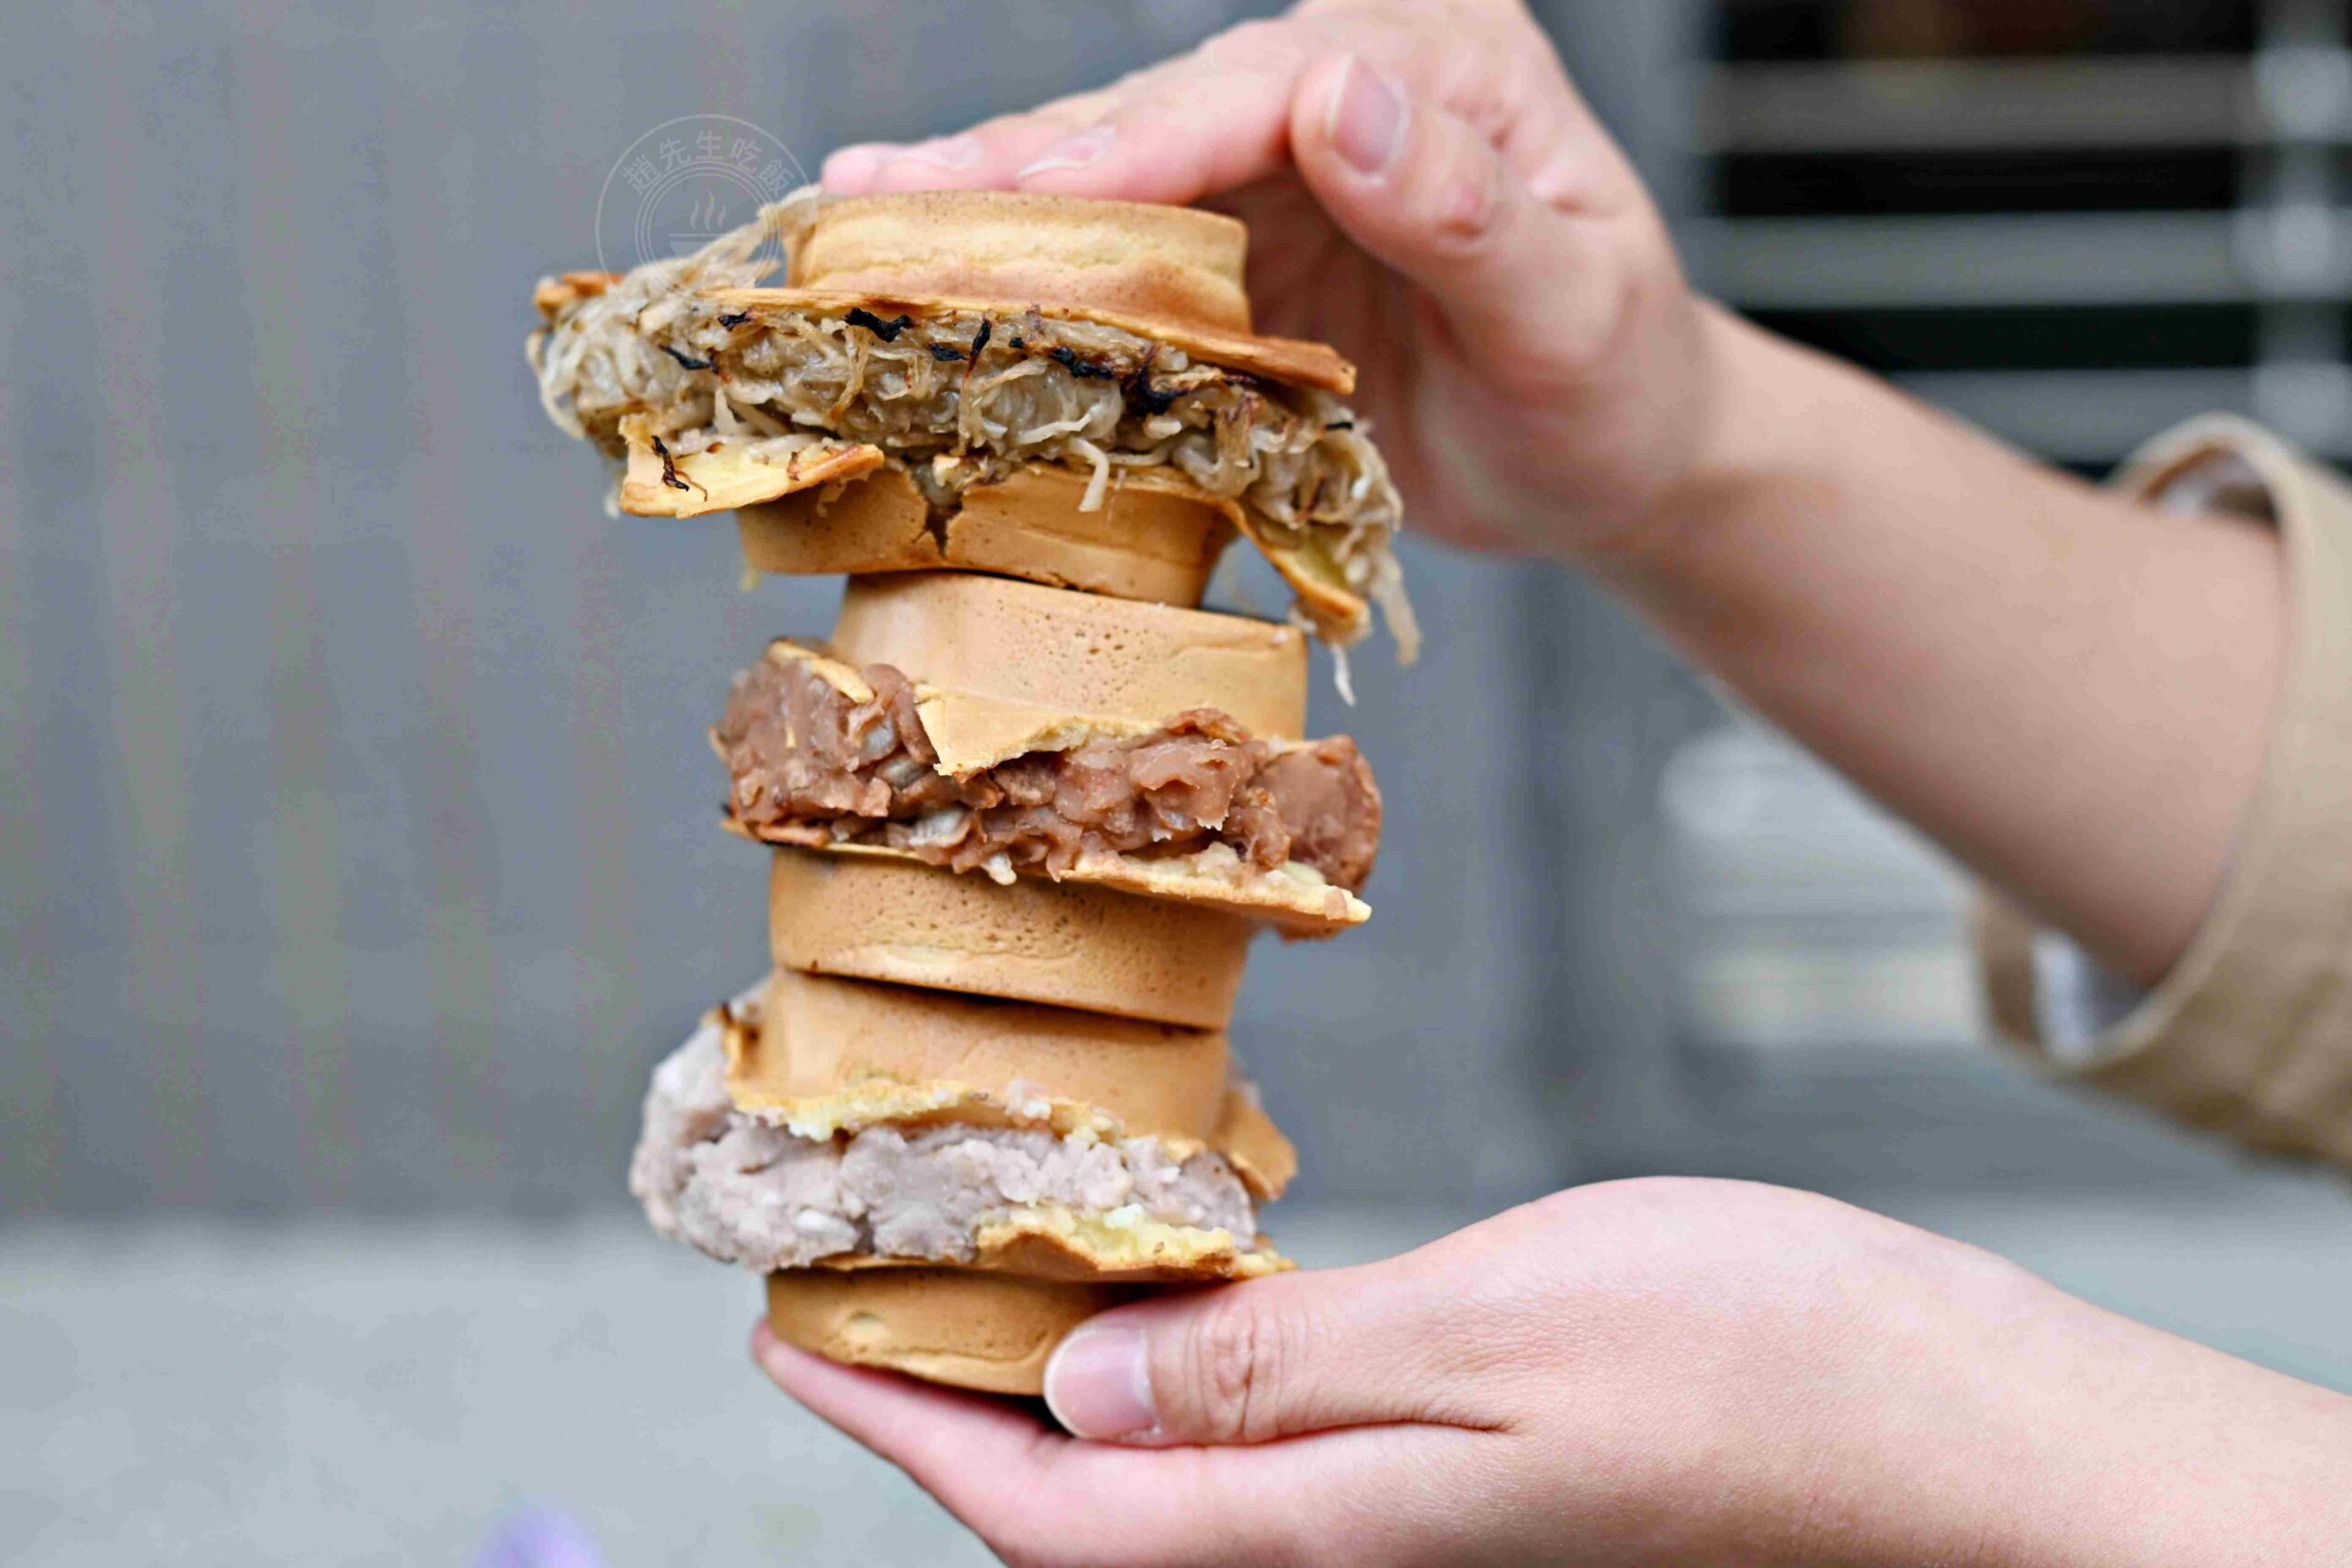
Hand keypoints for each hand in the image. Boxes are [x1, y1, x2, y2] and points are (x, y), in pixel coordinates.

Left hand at [755, 1177, 2351, 1566]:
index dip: (900, 1429)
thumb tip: (1085, 1391)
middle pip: (1085, 1500)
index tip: (790, 1337)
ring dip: (1050, 1375)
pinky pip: (1260, 1428)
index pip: (1050, 1506)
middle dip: (947, 1402)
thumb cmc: (1763, 1367)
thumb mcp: (1497, 1332)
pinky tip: (1162, 1281)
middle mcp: (1348, 1537)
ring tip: (969, 1266)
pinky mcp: (1460, 1459)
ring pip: (1164, 1464)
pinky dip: (1171, 1354)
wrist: (1954, 1419)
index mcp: (1327, 1526)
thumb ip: (1280, 1373)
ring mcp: (1405, 1508)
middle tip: (850, 1283)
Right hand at [819, 0, 1713, 564]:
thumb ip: (1465, 208)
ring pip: (1123, 172)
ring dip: (992, 201)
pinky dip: (1032, 256)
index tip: (1038, 192)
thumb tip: (1336, 95)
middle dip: (1020, 164)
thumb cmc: (1617, 385)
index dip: (1141, 139)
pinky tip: (926, 248)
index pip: (1268, 83)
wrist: (1618, 455)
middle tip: (876, 201)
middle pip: (1164, 113)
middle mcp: (1354, 83)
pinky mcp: (1250, 237)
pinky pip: (1129, 242)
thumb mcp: (1574, 311)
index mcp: (1445, 66)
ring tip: (855, 212)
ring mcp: (1290, 159)